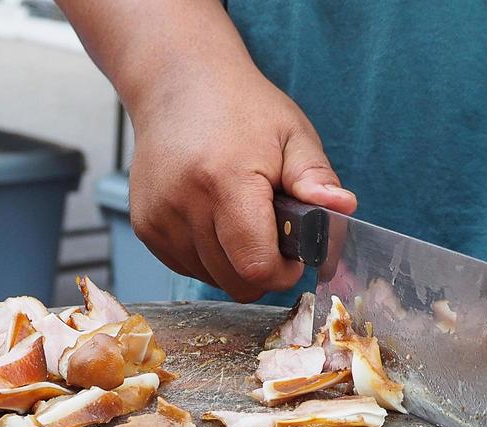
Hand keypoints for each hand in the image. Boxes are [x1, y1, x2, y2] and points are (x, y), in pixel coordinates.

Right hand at [127, 69, 355, 301]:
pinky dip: (208, 257)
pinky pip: (187, 266)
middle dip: (261, 269)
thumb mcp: (291, 135)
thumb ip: (316, 178)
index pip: (255, 265)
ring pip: (210, 278)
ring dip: (233, 263)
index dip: (282, 273)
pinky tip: (214, 220)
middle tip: (271, 235)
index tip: (293, 258)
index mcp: (226, 181)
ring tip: (239, 219)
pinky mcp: (145, 226)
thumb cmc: (241, 109)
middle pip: (233, 280)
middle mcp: (185, 203)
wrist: (178, 85)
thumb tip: (342, 208)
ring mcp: (159, 218)